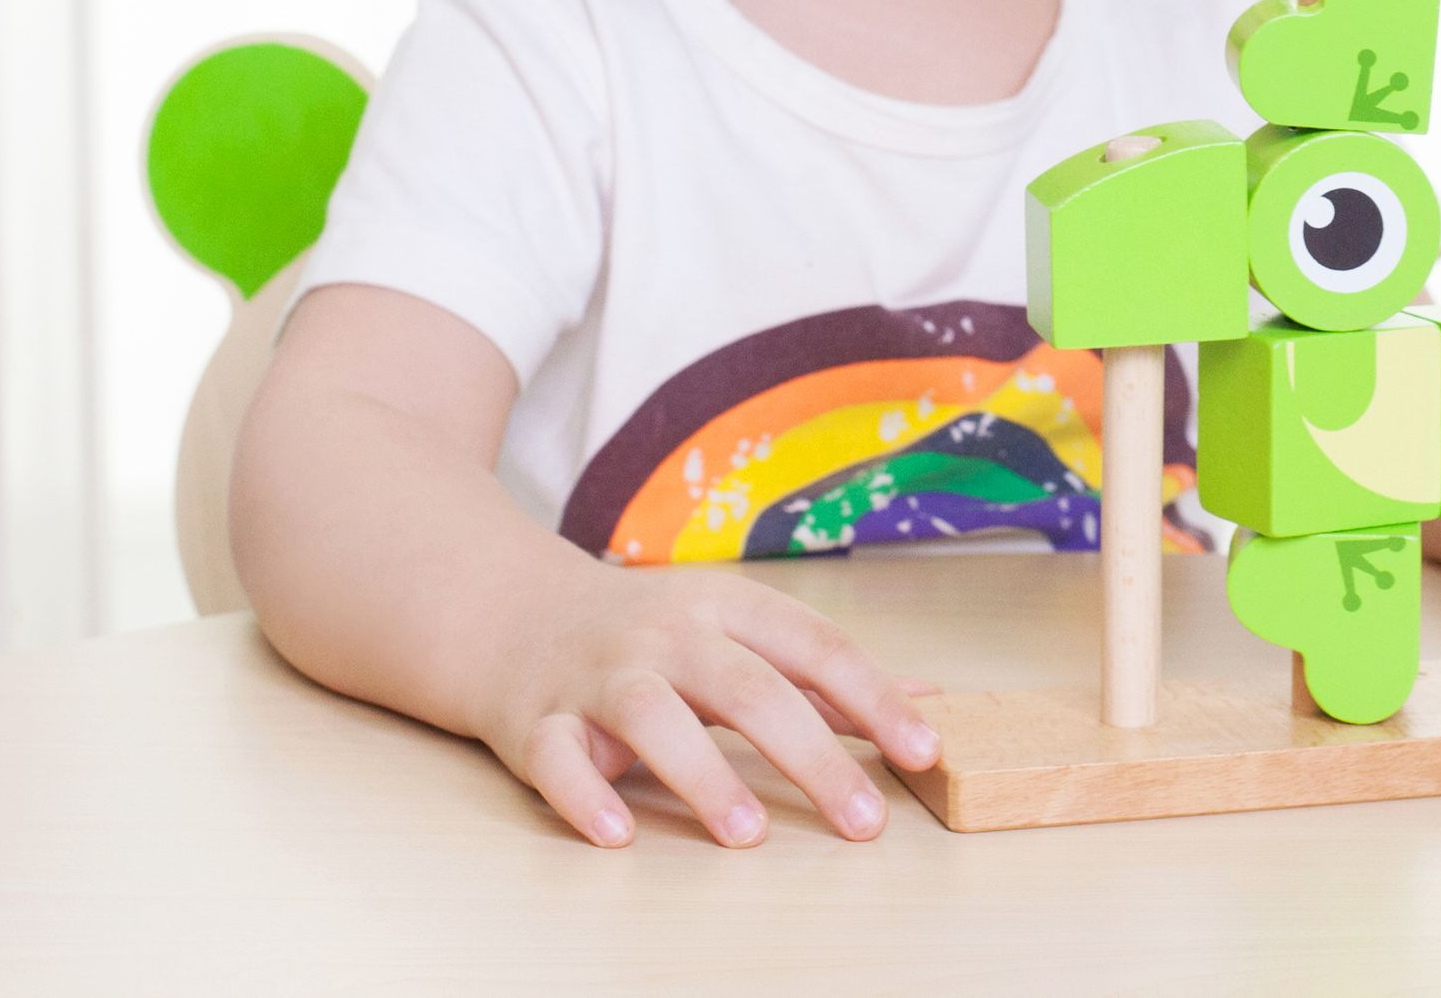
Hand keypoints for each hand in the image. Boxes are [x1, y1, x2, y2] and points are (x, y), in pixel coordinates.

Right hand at [475, 562, 941, 848]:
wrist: (511, 612)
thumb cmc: (648, 631)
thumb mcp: (736, 628)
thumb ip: (823, 670)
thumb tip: (928, 699)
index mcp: (725, 607)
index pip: (814, 647)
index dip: (874, 698)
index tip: (924, 750)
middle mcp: (666, 635)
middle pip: (747, 689)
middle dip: (812, 754)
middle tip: (862, 820)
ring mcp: (599, 677)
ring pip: (653, 717)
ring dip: (702, 775)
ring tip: (749, 833)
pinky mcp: (539, 722)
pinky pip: (559, 759)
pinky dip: (585, 796)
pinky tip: (619, 833)